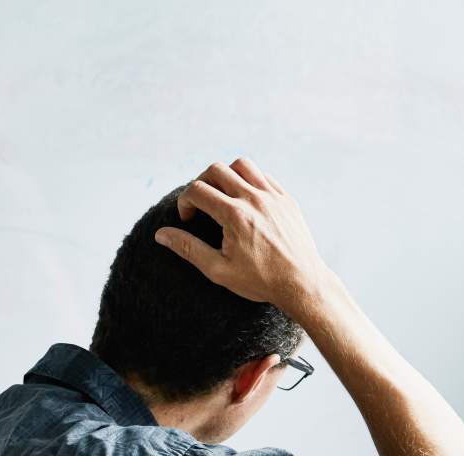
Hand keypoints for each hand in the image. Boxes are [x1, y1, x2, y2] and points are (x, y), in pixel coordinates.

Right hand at [153, 158, 330, 313]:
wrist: (302, 283)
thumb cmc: (261, 281)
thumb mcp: (219, 270)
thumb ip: (188, 249)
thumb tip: (161, 234)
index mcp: (235, 215)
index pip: (198, 190)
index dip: (185, 202)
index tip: (188, 218)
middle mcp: (254, 199)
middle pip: (216, 169)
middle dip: (201, 183)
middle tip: (201, 204)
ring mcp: (273, 197)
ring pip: (242, 164)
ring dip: (226, 174)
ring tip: (222, 195)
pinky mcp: (287, 200)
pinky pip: (264, 176)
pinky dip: (249, 180)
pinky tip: (245, 199)